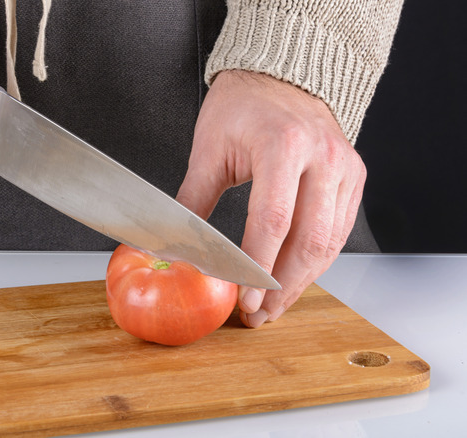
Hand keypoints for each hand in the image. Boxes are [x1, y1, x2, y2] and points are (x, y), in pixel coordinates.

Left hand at [176, 70, 365, 327]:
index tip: (243, 300)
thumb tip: (170, 247)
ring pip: (329, 244)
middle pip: (308, 241)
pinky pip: (338, 232)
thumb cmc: (240, 108)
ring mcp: (344, 168)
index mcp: (283, 145)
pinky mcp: (354, 178)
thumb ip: (192, 203)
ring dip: (300, 283)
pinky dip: (315, 263)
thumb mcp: (209, 151)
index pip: (273, 220)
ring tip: (272, 308)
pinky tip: (292, 281)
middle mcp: (322, 157)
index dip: (258, 266)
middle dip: (281, 288)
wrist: (280, 78)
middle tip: (257, 316)